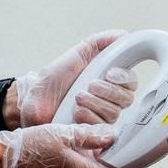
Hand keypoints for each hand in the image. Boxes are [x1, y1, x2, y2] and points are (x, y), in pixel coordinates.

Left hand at [16, 30, 137, 126]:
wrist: (36, 97)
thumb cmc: (55, 78)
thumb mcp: (78, 54)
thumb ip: (101, 42)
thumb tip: (123, 35)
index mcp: (110, 82)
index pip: (131, 82)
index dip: (125, 78)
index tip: (110, 73)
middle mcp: (109, 101)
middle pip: (126, 99)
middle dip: (107, 90)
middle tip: (89, 85)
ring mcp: (101, 118)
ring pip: (114, 113)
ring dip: (94, 103)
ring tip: (77, 97)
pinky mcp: (92, 133)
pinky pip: (101, 128)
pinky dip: (88, 117)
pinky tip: (75, 112)